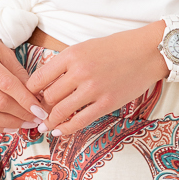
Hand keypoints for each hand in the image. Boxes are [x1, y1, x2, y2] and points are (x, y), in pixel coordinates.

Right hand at [0, 22, 45, 134]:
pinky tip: (7, 126)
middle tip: (36, 119)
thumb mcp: (2, 50)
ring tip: (24, 124)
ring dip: (8, 124)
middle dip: (21, 114)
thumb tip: (35, 95)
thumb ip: (17, 72)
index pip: (7, 84)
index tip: (40, 110)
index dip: (25, 100)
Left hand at [31, 25, 166, 135]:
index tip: (32, 97)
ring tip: (45, 126)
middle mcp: (80, 72)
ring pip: (60, 111)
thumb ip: (66, 64)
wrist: (147, 52)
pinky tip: (59, 131)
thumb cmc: (116, 49)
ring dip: (50, 121)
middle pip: (48, 97)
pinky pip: (80, 121)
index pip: (39, 78)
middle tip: (40, 113)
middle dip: (42, 107)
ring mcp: (93, 89)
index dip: (31, 91)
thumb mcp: (85, 48)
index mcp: (71, 55)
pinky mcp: (106, 103)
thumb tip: (45, 85)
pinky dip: (66, 128)